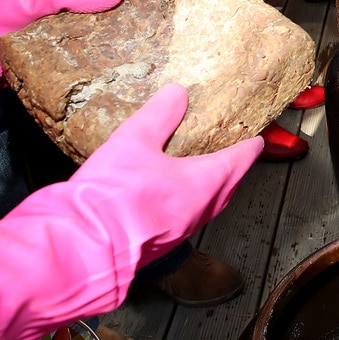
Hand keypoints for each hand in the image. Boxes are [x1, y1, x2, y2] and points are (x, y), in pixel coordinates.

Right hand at [67, 83, 260, 262]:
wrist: (81, 246)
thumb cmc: (111, 195)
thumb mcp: (134, 140)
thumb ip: (159, 115)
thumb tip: (177, 93)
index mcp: (201, 184)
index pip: (236, 162)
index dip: (247, 149)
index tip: (257, 141)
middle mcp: (198, 212)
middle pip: (227, 188)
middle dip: (234, 172)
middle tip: (235, 158)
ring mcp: (179, 233)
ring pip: (208, 208)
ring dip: (213, 191)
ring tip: (206, 177)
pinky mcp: (158, 247)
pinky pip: (186, 222)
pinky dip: (190, 206)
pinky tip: (171, 201)